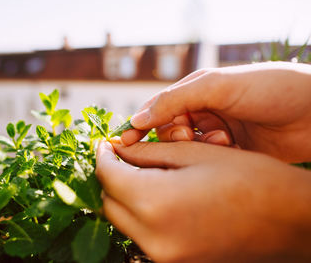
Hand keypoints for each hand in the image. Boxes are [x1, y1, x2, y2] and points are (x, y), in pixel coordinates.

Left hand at [96, 140, 310, 261]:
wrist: (290, 219)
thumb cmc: (248, 178)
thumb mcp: (193, 154)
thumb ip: (146, 152)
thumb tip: (116, 149)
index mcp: (155, 204)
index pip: (108, 177)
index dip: (102, 156)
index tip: (105, 143)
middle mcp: (153, 238)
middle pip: (109, 203)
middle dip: (110, 177)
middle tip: (120, 156)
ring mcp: (164, 256)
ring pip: (123, 221)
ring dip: (124, 195)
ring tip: (139, 171)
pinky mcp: (175, 262)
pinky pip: (143, 235)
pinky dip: (140, 212)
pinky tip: (155, 193)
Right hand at [121, 62, 310, 161]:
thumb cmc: (269, 88)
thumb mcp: (217, 86)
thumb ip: (174, 100)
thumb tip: (136, 118)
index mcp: (196, 93)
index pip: (157, 111)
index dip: (140, 126)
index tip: (124, 143)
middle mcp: (203, 114)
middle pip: (169, 133)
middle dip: (177, 137)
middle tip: (193, 136)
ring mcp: (217, 134)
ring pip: (188, 151)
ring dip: (199, 149)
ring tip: (225, 141)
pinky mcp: (232, 154)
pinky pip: (208, 162)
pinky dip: (215, 159)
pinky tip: (233, 150)